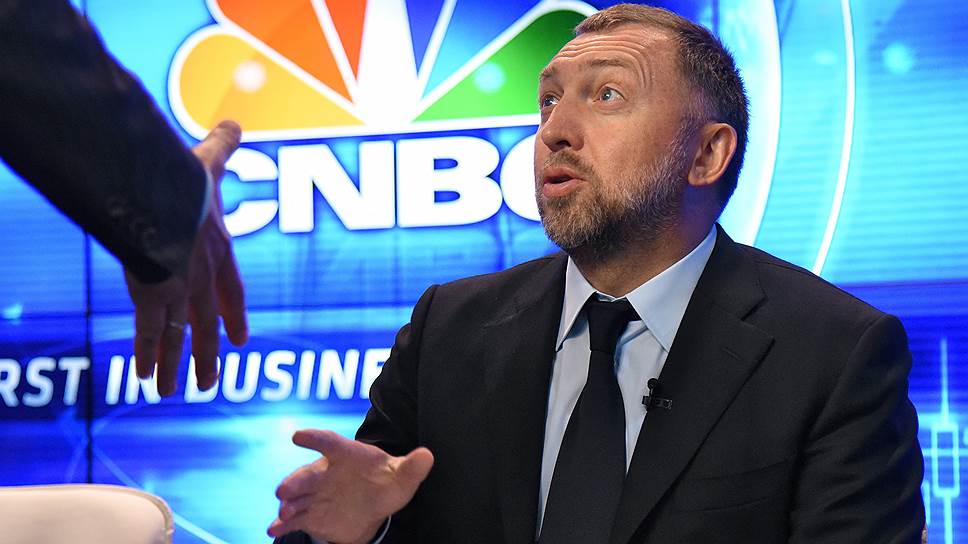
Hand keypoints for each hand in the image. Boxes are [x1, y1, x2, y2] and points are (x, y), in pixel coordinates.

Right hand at [124, 120, 247, 395]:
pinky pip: (150, 334)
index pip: (232, 292)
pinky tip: (143, 377)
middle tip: (209, 382)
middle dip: (206, 354)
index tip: (239, 341)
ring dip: (177, 366)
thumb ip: (224, 145)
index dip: (234, 316)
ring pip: (179, 338)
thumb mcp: (209, 161)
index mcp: (218, 253)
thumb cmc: (189, 181)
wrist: (168, 201)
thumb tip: (234, 121)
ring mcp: (180, 292)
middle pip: (207, 325)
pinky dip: (147, 356)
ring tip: (170, 391)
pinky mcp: (153, 298)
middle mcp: (203, 279)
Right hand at [268, 430, 433, 543]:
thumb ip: (412, 466)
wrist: (373, 505)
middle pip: (308, 474)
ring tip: (284, 511)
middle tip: (283, 490)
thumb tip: (427, 456)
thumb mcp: (401, 476)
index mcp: (346, 454)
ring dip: (288, 503)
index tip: (298, 436)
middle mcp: (326, 472)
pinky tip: (273, 529)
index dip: (314, 439)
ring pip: (298, 497)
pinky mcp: (310, 515)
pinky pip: (294, 518)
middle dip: (295, 481)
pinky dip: (282, 524)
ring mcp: (316, 495)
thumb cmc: (386, 483)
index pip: (330, 442)